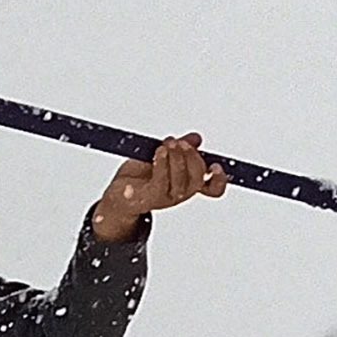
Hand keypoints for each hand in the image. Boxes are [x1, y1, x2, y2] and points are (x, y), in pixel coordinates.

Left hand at [91, 134, 226, 243]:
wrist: (117, 194)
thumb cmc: (140, 176)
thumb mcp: (162, 156)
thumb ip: (179, 147)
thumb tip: (196, 138)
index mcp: (188, 184)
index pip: (212, 189)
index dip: (219, 180)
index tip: (215, 166)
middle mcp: (180, 194)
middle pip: (196, 180)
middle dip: (191, 159)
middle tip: (180, 143)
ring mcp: (165, 199)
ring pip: (179, 182)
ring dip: (175, 160)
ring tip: (167, 145)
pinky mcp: (149, 198)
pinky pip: (159, 183)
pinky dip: (161, 165)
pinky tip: (158, 152)